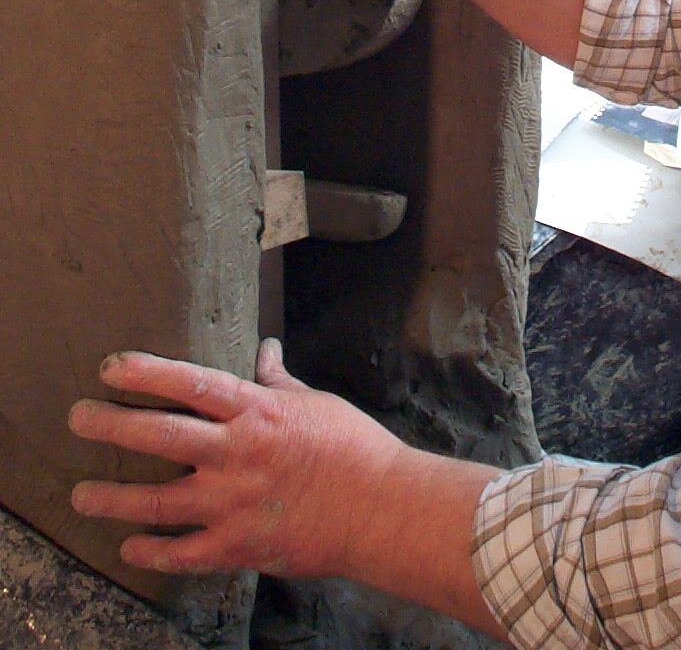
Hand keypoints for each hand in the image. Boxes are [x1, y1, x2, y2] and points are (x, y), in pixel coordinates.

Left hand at [69, 341, 400, 579]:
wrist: (380, 507)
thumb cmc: (353, 447)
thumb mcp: (314, 402)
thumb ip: (279, 380)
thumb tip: (264, 350)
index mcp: (256, 411)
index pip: (189, 384)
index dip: (146, 374)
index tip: (110, 368)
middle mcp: (236, 453)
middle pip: (161, 436)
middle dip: (113, 427)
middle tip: (78, 419)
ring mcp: (234, 503)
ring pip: (159, 501)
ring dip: (116, 498)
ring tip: (82, 495)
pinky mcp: (239, 545)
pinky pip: (184, 552)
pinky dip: (152, 551)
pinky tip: (130, 547)